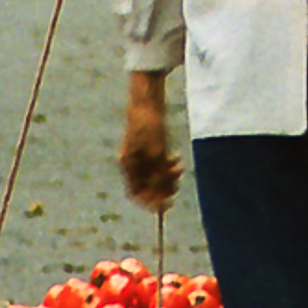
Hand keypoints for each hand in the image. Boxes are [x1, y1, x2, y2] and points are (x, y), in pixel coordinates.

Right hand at [120, 76, 181, 213]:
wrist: (147, 100)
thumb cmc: (148, 123)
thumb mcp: (157, 150)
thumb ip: (160, 173)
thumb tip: (164, 194)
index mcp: (128, 164)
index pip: (136, 192)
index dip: (149, 202)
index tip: (165, 206)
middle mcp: (132, 162)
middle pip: (146, 186)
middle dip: (161, 189)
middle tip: (176, 189)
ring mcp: (141, 155)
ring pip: (155, 176)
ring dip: (168, 177)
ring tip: (179, 170)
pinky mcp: (150, 147)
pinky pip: (159, 164)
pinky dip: (169, 166)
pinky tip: (177, 160)